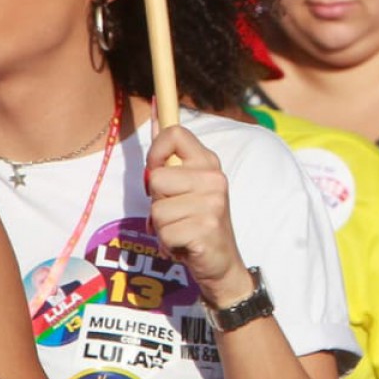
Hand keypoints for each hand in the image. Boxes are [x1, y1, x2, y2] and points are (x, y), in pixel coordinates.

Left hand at [144, 124, 250, 306]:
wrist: (223, 265)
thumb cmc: (198, 223)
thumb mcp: (187, 186)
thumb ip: (170, 156)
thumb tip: (156, 112)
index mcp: (209, 163)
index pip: (175, 133)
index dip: (156, 151)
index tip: (157, 170)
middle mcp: (214, 179)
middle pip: (156, 178)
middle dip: (157, 202)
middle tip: (178, 214)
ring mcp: (212, 204)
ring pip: (156, 210)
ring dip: (162, 228)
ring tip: (182, 231)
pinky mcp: (205, 229)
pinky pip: (163, 233)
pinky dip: (168, 245)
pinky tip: (185, 246)